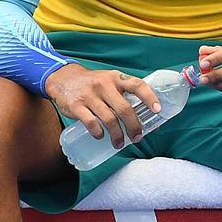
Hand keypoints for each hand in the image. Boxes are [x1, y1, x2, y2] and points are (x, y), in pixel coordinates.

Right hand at [45, 63, 160, 148]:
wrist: (63, 78)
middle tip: (137, 137)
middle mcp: (104, 85)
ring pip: (109, 119)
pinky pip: (91, 123)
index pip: (137, 85)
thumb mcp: (111, 82)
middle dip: (134, 126)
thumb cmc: (94, 84)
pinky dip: (98, 132)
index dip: (150, 97)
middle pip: (125, 109)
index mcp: (117, 78)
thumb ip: (127, 96)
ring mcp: (89, 95)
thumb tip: (150, 119)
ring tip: (120, 143)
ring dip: (117, 135)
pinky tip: (101, 136)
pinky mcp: (76, 106)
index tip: (158, 110)